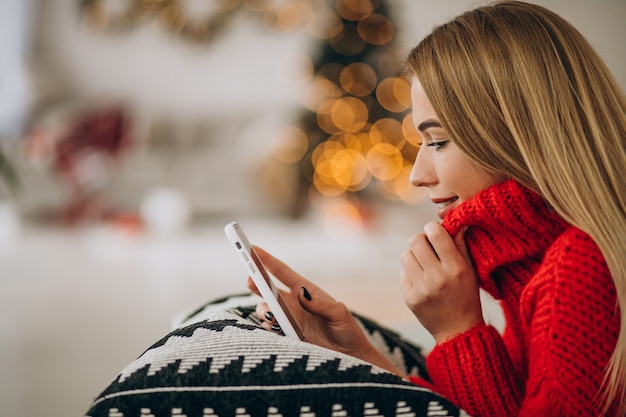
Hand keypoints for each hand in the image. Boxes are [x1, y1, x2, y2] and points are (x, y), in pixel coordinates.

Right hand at [248, 246, 405, 376]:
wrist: (350, 357)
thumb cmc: (347, 331)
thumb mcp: (339, 314)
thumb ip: (321, 305)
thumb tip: (302, 294)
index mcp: (306, 292)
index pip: (283, 272)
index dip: (267, 260)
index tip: (252, 248)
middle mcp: (294, 304)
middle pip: (268, 289)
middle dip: (256, 282)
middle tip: (250, 280)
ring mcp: (288, 320)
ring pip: (266, 309)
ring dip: (263, 309)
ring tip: (270, 314)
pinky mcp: (286, 337)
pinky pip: (269, 329)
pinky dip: (267, 327)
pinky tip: (274, 327)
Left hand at [400, 221, 483, 343]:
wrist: (457, 330)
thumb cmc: (467, 295)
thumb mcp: (470, 270)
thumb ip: (461, 245)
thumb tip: (454, 221)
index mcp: (456, 268)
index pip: (436, 234)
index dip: (432, 228)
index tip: (434, 232)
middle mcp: (437, 278)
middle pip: (415, 241)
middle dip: (420, 239)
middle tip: (427, 246)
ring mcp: (421, 289)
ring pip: (406, 255)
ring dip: (414, 255)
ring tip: (424, 263)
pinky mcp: (409, 298)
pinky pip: (403, 272)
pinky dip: (411, 272)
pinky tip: (422, 280)